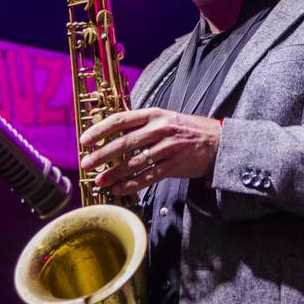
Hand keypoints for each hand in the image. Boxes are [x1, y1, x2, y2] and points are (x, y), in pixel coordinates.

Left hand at [79, 108, 221, 195]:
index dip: (100, 130)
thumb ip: (142, 124)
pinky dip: (132, 184)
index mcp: (154, 114)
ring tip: (99, 181)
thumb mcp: (165, 118)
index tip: (85, 140)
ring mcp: (168, 147)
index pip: (121, 119)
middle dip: (101, 154)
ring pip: (134, 162)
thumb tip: (113, 133)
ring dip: (113, 173)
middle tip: (85, 164)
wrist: (218, 142)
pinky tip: (118, 189)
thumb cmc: (187, 131)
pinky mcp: (175, 165)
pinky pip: (149, 176)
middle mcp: (160, 129)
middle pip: (124, 142)